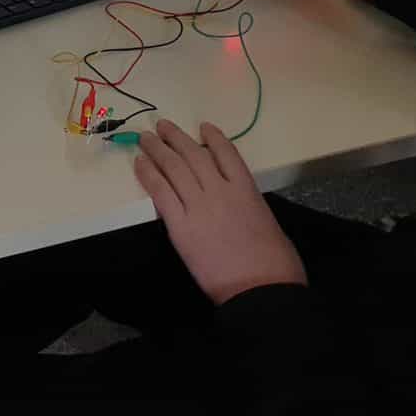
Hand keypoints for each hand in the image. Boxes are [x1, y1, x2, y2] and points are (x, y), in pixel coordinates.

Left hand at [133, 120, 306, 305]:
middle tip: (163, 126)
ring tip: (146, 138)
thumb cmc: (276, 265)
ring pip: (174, 168)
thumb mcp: (269, 224)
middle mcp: (221, 191)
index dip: (214, 138)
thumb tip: (240, 206)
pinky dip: (148, 174)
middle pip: (194, 156)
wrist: (260, 290)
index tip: (203, 127)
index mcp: (247, 191)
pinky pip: (160, 192)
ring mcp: (199, 206)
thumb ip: (250, 207)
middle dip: (177, 138)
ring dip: (158, 150)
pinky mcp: (180, 225)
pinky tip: (139, 163)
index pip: (228, 154)